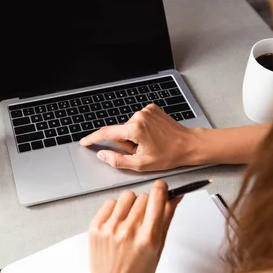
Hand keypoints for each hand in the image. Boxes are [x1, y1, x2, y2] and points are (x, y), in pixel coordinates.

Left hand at [77, 180, 180, 272]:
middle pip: (143, 196)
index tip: (162, 188)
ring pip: (126, 196)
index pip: (157, 197)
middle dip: (147, 204)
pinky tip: (117, 224)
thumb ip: (166, 219)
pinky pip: (109, 203)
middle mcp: (128, 231)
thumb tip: (175, 197)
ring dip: (130, 205)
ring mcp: (109, 229)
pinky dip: (115, 210)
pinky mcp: (95, 228)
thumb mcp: (159, 248)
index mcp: (147, 237)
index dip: (161, 189)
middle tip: (145, 219)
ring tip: (130, 221)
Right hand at [79, 104, 206, 171]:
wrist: (188, 145)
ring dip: (134, 137)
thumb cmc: (169, 155)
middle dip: (126, 143)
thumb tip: (103, 154)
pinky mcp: (152, 108)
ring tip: (150, 144)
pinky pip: (138, 121)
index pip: (107, 133)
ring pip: (129, 127)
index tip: (84, 142)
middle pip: (120, 132)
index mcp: (135, 129)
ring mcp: (146, 110)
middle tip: (141, 151)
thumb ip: (118, 160)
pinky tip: (153, 135)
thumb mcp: (141, 164)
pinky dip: (141, 129)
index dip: (93, 138)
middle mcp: (139, 116)